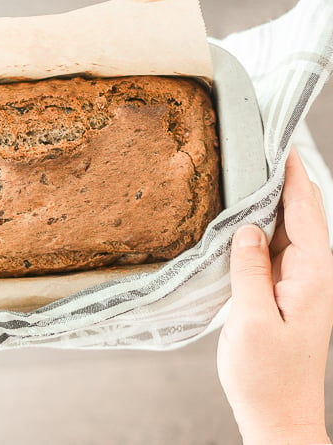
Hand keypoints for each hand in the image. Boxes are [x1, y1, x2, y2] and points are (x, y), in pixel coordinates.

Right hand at [217, 147, 332, 444]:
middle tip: (262, 151)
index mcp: (312, 278)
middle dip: (286, 182)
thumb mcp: (251, 321)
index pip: (305, 214)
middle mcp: (313, 277)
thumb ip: (250, 270)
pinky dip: (264, 231)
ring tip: (251, 177)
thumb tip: (246, 228)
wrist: (278, 415)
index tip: (280, 146)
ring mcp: (302, 286)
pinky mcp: (288, 295)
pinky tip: (246, 223)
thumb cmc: (266, 376)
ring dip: (274, 205)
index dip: (292, 178)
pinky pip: (278, 252)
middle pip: (303, 217)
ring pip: (290, 233)